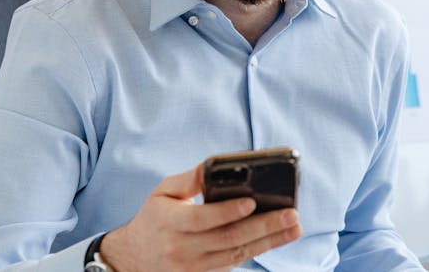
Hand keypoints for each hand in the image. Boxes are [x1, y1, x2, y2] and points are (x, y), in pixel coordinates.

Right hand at [99, 165, 301, 271]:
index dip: (228, 211)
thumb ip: (187, 179)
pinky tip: (277, 238)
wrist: (135, 257)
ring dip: (269, 241)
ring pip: (236, 255)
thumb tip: (211, 166)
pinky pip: (234, 264)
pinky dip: (257, 250)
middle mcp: (182, 249)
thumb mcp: (162, 192)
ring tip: (294, 227)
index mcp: (170, 222)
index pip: (202, 219)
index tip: (252, 201)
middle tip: (291, 214)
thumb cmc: (155, 217)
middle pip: (228, 239)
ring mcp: (193, 267)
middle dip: (263, 226)